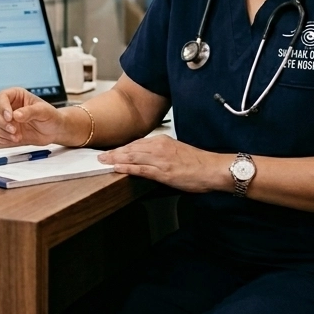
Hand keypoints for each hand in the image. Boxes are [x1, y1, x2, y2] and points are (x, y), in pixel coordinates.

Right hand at [0, 87, 74, 145]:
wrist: (54, 131)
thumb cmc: (51, 117)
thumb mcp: (44, 111)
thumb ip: (30, 112)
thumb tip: (16, 115)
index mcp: (16, 96)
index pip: (1, 97)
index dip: (2, 107)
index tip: (10, 117)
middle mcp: (8, 106)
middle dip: (1, 122)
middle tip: (14, 129)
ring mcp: (6, 120)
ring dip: (1, 131)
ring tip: (16, 136)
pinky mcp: (6, 131)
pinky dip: (3, 139)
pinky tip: (15, 139)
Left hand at [99, 135, 227, 192]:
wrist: (213, 168)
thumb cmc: (198, 162)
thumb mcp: (177, 151)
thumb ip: (161, 152)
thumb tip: (148, 157)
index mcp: (162, 141)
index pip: (136, 143)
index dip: (122, 148)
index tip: (112, 150)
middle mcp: (159, 147)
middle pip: (131, 149)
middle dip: (114, 152)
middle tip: (100, 156)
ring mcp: (160, 160)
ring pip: (132, 157)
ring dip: (116, 159)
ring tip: (103, 161)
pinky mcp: (163, 172)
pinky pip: (141, 169)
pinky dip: (127, 168)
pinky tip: (117, 168)